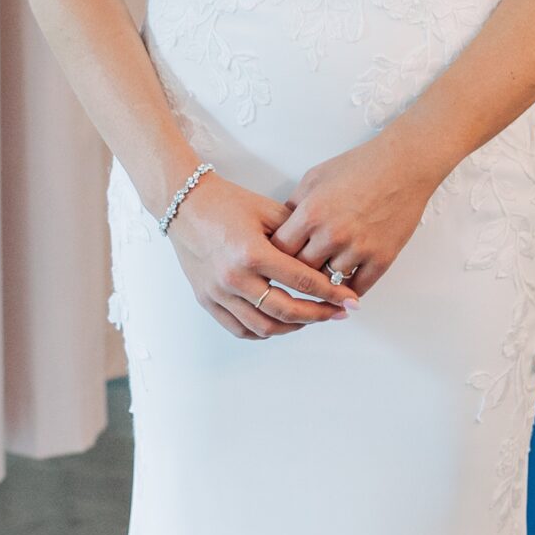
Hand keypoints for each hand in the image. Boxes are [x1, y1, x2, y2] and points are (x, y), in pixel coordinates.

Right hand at [166, 171, 359, 339]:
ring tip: (312, 319)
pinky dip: (263, 331)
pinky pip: (239, 328)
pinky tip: (280, 324)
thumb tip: (325, 257)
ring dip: (293, 327)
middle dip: (319, 315)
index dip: (331, 293)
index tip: (349, 299)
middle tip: (338, 313)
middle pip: (286, 310)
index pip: (301, 281)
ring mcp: (218, 293)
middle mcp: (234, 278)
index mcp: (252, 253)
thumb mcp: (267, 210)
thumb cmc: (226, 203)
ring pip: (263, 326)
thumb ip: (296, 235)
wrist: (184, 205)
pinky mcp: (207, 300)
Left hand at [269, 135, 438, 295]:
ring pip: (328, 282)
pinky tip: (343, 288)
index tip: (277, 259)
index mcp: (311, 213)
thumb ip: (294, 205)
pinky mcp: (382, 258)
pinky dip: (349, 291)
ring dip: (323, 281)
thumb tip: (279, 229)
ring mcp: (358, 249)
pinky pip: (358, 287)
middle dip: (297, 271)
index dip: (275, 256)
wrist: (404, 165)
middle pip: (300, 270)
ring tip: (320, 279)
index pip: (279, 250)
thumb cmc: (361, 166)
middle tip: (297, 273)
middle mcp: (332, 234)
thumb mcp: (315, 177)